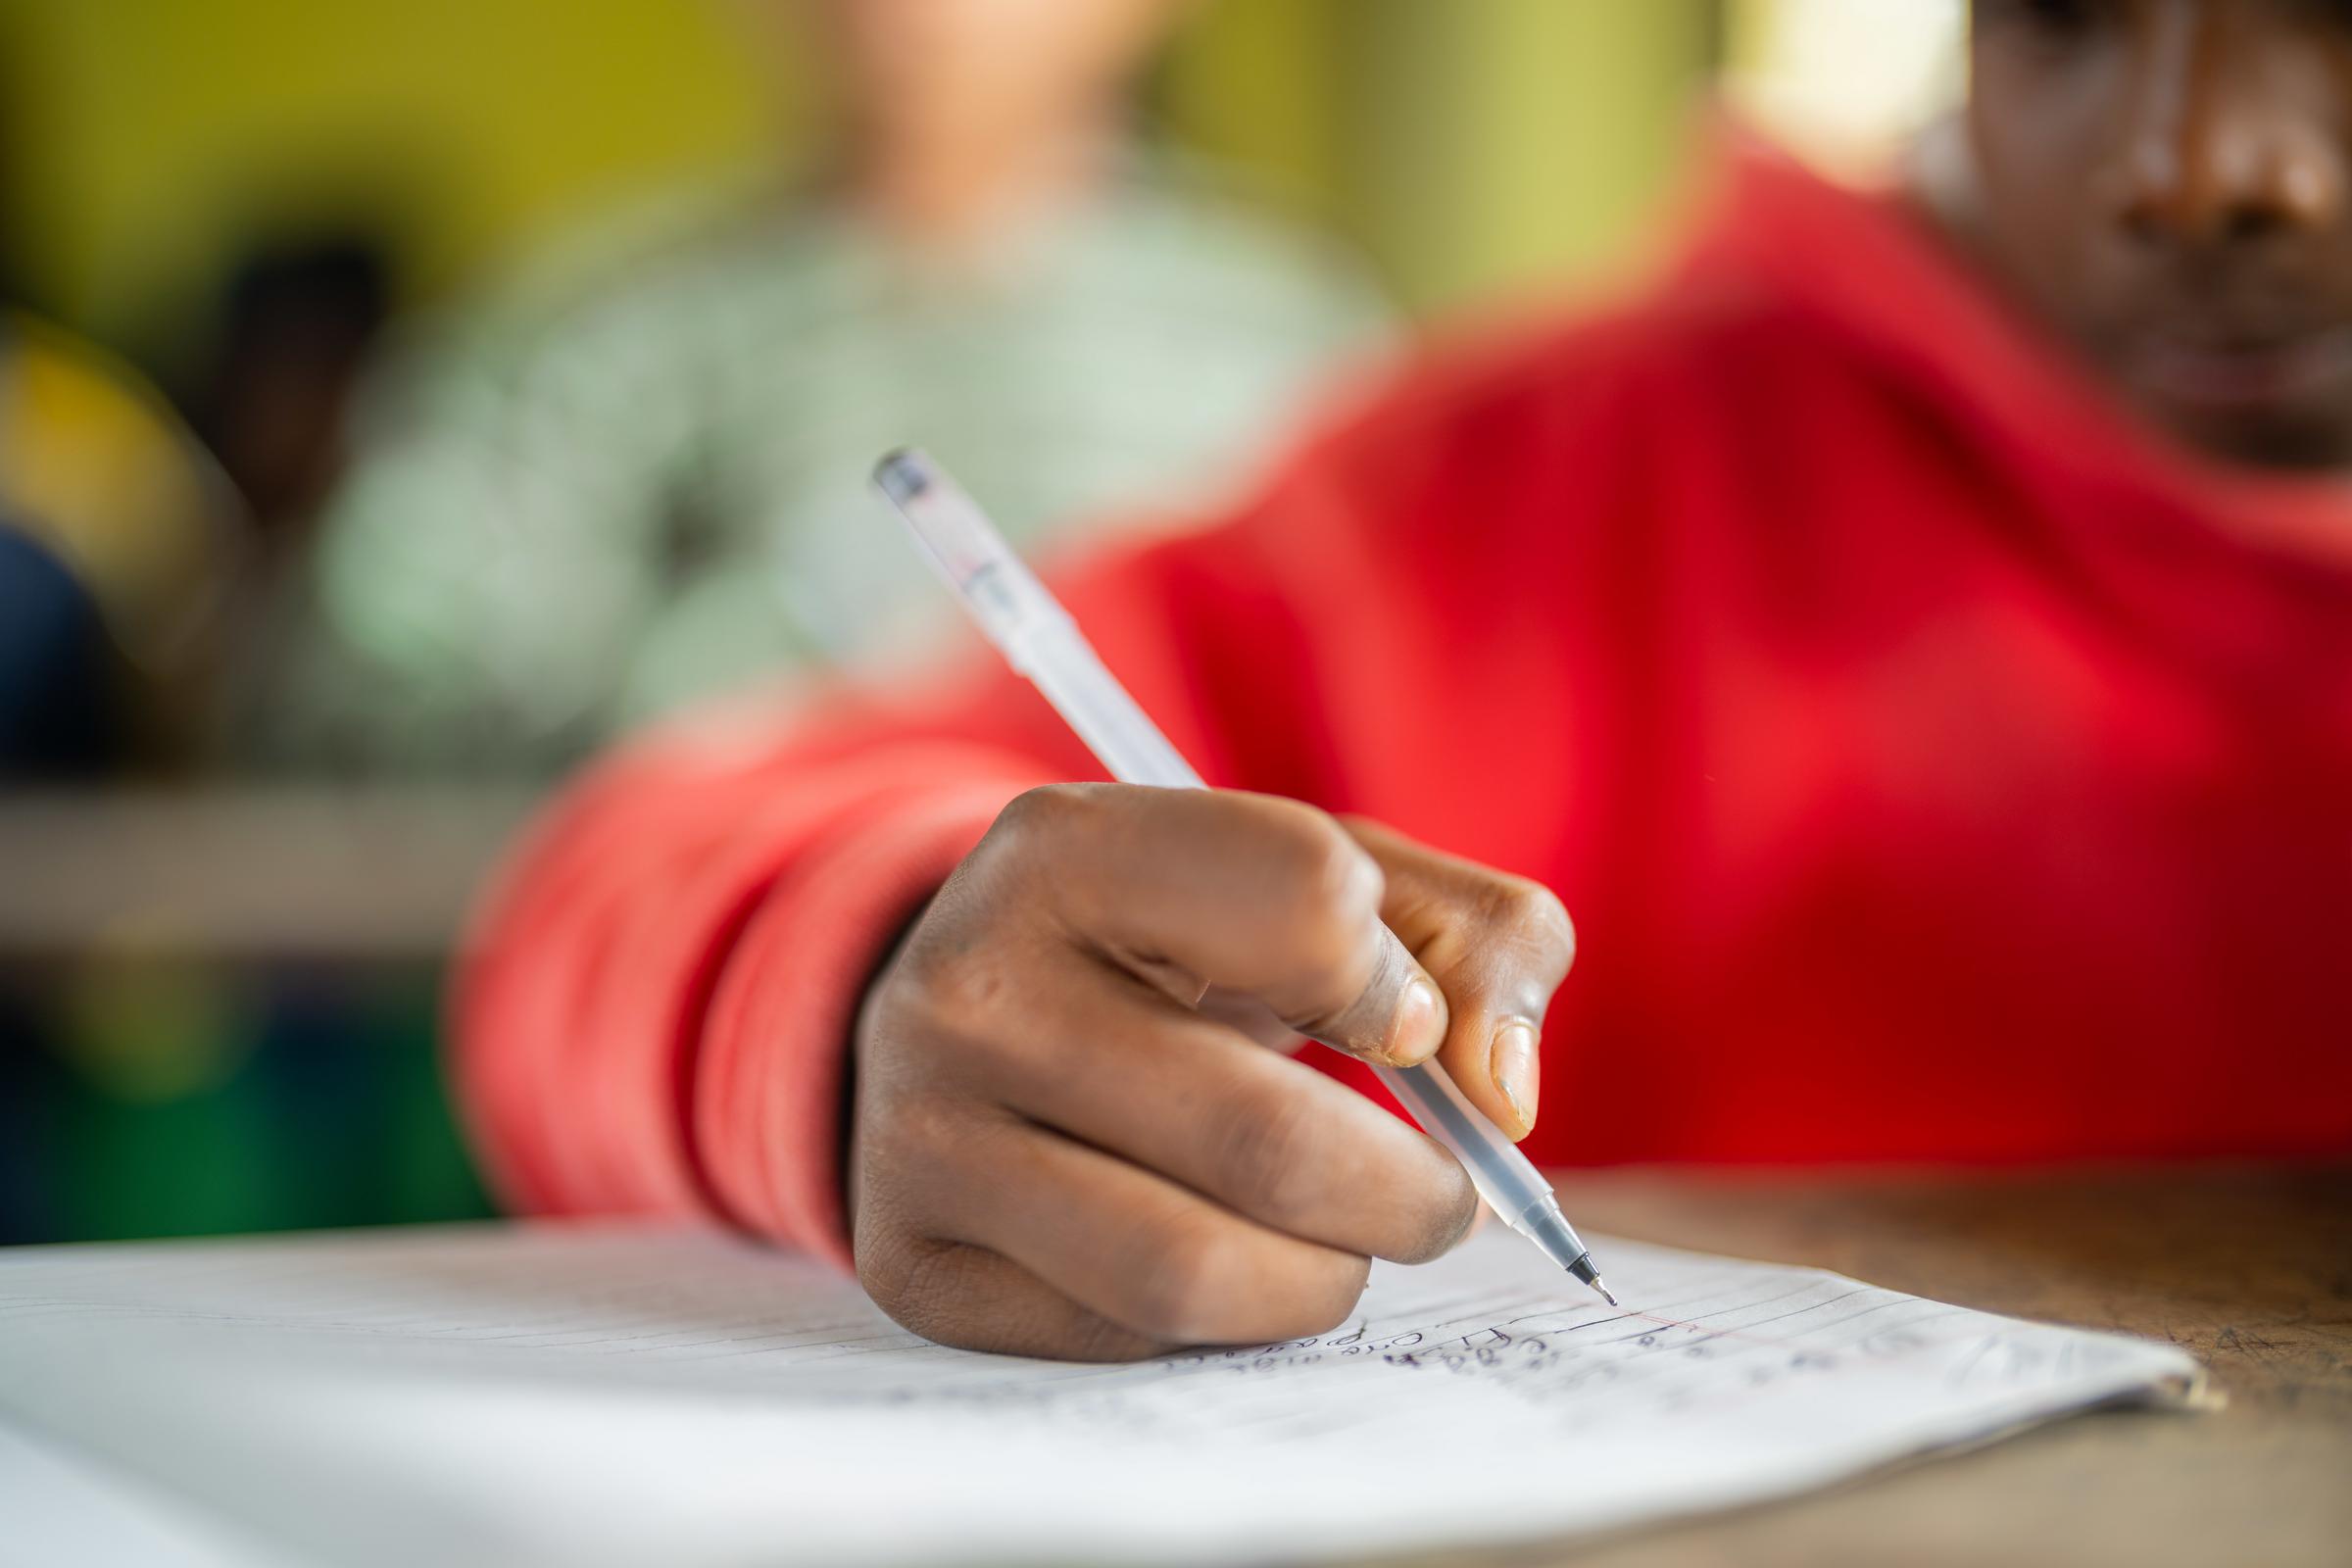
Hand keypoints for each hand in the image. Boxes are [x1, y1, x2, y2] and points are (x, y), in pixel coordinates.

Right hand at [848, 784, 1575, 1359]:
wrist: (971, 1015)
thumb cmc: (1182, 943)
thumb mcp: (1319, 878)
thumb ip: (1468, 938)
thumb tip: (1504, 1098)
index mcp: (1072, 848)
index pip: (1309, 901)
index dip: (1401, 988)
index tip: (1404, 1029)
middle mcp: (971, 987)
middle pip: (1267, 1141)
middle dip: (1409, 1195)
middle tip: (1438, 1196)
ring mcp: (924, 1137)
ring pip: (1193, 1271)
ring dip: (1325, 1280)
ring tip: (1344, 1241)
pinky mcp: (920, 1268)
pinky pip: (1128, 1339)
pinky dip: (1224, 1322)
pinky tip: (1224, 1258)